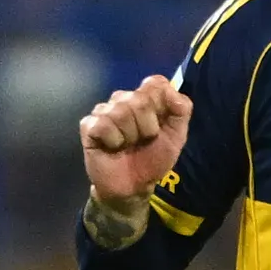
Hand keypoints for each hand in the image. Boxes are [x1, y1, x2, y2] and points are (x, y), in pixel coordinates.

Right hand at [79, 75, 191, 203]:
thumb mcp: (177, 136)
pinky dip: (113, 141)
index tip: (160, 126)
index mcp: (145, 97)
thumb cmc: (153, 159)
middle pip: (139, 99)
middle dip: (147, 126)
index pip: (154, 83)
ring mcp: (104, 111)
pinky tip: (112, 147)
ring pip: (120, 111)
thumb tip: (172, 91)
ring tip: (126, 145)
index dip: (160, 105)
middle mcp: (123, 99)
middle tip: (142, 140)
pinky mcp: (89, 125)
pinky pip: (103, 125)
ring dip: (129, 136)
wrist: (133, 186)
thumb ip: (181, 109)